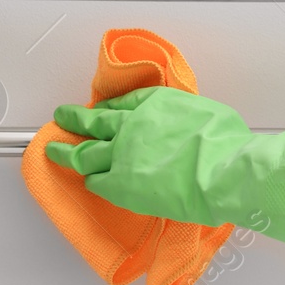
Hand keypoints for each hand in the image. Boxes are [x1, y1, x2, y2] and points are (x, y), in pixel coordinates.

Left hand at [45, 87, 284, 261]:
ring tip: (55, 149)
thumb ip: (191, 121)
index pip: (124, 102)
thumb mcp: (210, 117)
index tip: (102, 107)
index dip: (110, 106)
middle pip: (95, 120)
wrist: (225, 169)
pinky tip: (86, 179)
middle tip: (63, 117)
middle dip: (76, 119)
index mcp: (157, 104)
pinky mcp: (121, 182)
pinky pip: (97, 179)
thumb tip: (193, 129)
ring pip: (86, 149)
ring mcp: (123, 153)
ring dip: (68, 148)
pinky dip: (91, 177)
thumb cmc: (229, 145)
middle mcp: (134, 124)